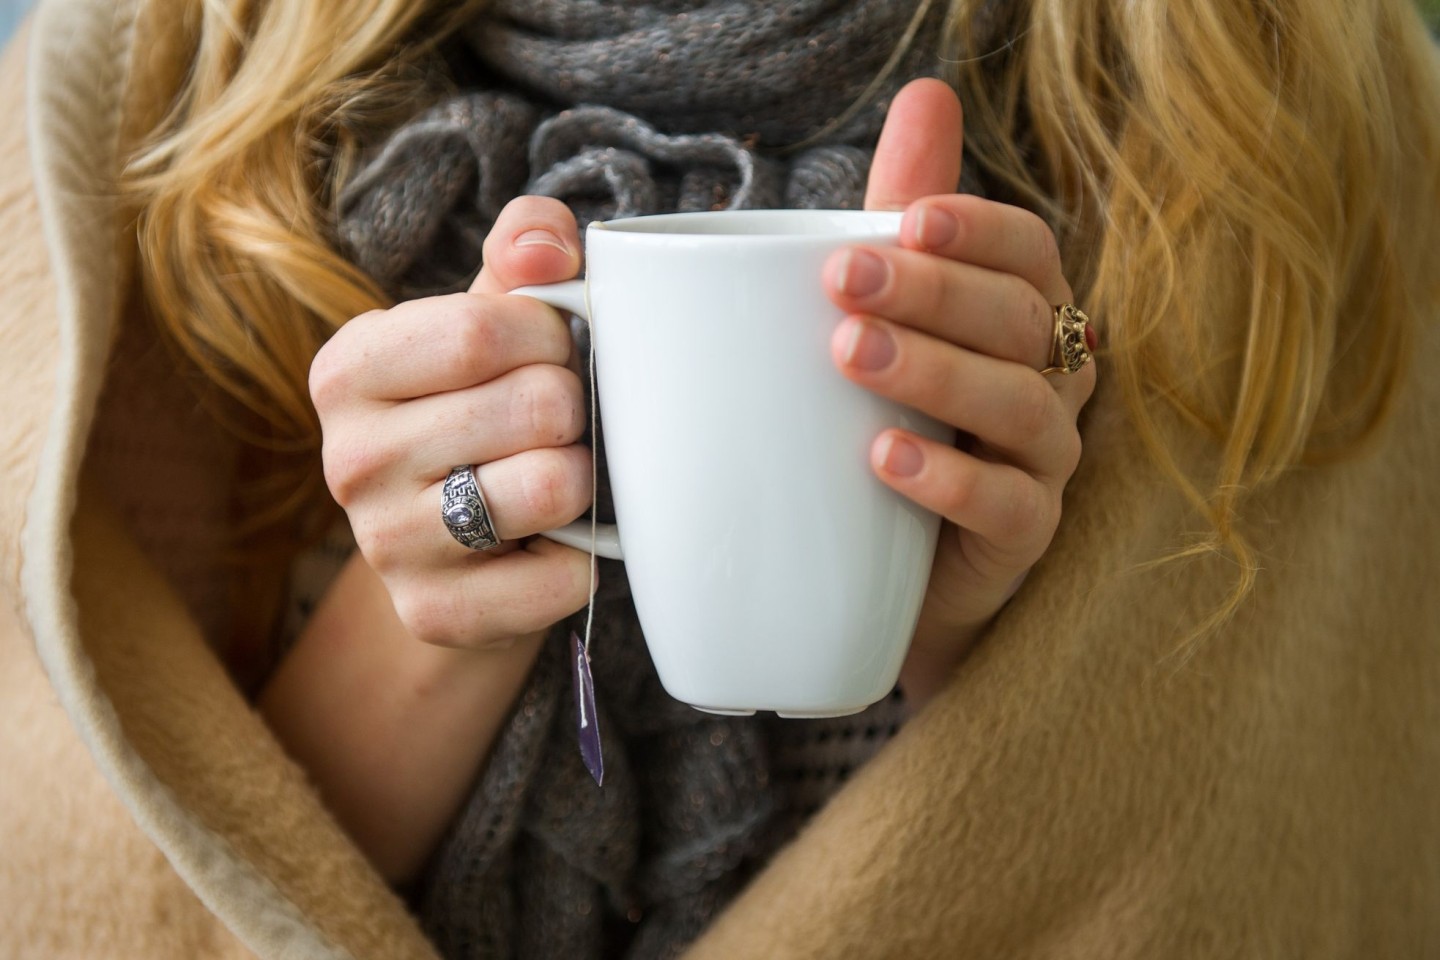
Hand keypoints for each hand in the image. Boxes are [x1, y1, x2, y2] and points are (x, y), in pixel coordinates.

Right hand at [310, 196, 594, 648]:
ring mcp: (384, 545)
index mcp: (348, 368)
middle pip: (534, 405)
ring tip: (554, 476)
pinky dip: (582, 558)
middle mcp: (347, 459)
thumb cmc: (481, 409)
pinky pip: (562, 576)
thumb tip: (550, 245)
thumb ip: (523, 252)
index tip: (553, 352)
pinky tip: (549, 544)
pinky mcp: (432, 615)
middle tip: (556, 425)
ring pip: (553, 487)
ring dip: (583, 479)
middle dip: (574, 409)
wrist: (456, 551)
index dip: (553, 336)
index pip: (487, 328)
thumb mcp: (490, 318)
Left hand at [825, 79, 1097, 704]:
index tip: (905, 218)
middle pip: (1019, 320)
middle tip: (844, 281)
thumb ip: (905, 220)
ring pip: (1020, 407)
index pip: (1030, 253)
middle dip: (935, 292)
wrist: (889, 572)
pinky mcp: (1024, 540)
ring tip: (851, 355)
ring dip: (935, 374)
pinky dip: (949, 481)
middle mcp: (1052, 380)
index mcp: (1022, 316)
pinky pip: (1010, 507)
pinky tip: (883, 458)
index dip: (978, 230)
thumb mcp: (890, 317)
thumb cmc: (892, 423)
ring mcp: (1046, 462)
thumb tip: (927, 92)